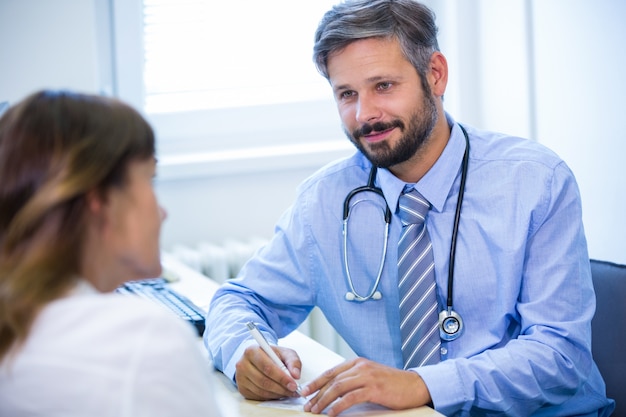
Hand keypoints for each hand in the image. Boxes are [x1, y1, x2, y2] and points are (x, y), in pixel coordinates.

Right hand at [235, 345, 301, 399]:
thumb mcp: (284, 353)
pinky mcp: (242, 388)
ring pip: (261, 391)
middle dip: (281, 388)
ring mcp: (240, 377)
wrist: (258, 358)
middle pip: (263, 381)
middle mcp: (243, 364)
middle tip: (293, 391)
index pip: (267, 367)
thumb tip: (296, 375)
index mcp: (252, 351)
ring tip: (288, 392)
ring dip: (277, 394)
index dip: (282, 378)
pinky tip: (278, 393)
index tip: (293, 384)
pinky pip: (258, 396)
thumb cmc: (271, 355)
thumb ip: (293, 361)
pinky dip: (270, 397)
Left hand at [301, 357, 431, 415]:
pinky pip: (350, 397)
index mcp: (357, 362)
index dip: (316, 382)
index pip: (331, 372)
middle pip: (332, 380)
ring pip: (338, 388)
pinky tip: (331, 413)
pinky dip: (338, 406)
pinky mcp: (374, 388)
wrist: (415, 385)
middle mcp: (360, 366)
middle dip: (316, 394)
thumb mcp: (370, 376)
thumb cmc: (393, 383)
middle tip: (307, 405)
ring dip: (324, 401)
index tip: (305, 392)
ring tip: (315, 411)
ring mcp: (367, 376)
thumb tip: (334, 390)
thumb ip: (353, 379)